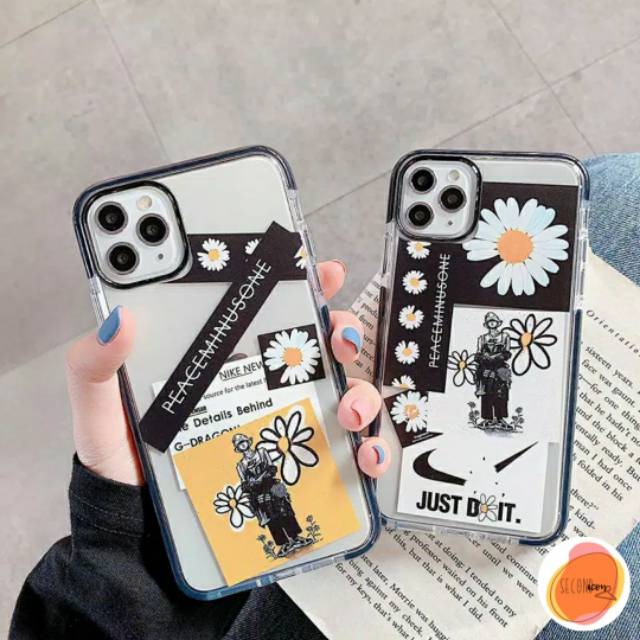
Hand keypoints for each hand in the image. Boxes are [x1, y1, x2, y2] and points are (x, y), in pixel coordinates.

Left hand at [65, 260, 389, 484]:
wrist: (139, 538)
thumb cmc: (126, 468)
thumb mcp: (103, 413)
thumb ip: (96, 368)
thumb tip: (119, 319)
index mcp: (222, 361)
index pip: (268, 312)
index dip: (302, 285)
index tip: (326, 272)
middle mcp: (261, 388)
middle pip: (318, 348)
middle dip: (342, 335)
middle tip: (339, 342)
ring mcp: (284, 428)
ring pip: (344, 394)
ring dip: (361, 393)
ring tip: (348, 409)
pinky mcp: (298, 469)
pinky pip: (345, 453)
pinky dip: (368, 449)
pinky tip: (364, 454)